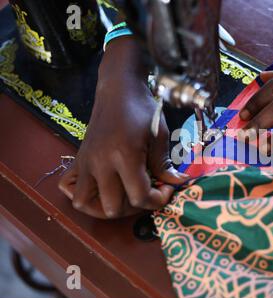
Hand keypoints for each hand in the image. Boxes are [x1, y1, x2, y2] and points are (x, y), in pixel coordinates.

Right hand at [58, 38, 188, 218]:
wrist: (118, 87)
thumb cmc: (143, 108)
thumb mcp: (160, 134)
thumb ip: (164, 163)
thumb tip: (174, 184)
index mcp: (124, 155)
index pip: (139, 197)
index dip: (158, 200)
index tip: (167, 189)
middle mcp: (101, 163)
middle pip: (113, 207)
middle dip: (135, 207)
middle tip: (147, 191)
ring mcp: (86, 162)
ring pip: (86, 204)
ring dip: (107, 207)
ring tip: (124, 196)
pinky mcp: (78, 159)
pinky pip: (72, 189)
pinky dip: (86, 196)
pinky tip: (103, 189)